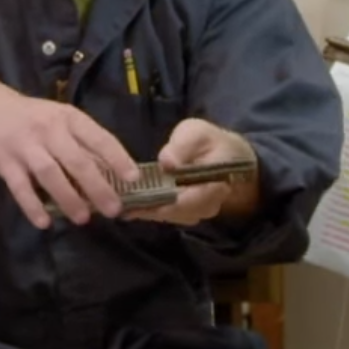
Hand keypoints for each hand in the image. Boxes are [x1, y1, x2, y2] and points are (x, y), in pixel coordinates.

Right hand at [0, 80, 139, 228]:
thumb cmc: (30, 118)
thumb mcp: (56, 119)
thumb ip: (79, 143)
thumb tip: (110, 173)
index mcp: (67, 118)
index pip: (98, 138)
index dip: (117, 158)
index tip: (133, 179)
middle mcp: (48, 129)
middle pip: (77, 160)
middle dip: (98, 187)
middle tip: (114, 210)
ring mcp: (25, 145)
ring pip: (51, 174)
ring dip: (68, 197)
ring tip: (83, 218)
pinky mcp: (3, 161)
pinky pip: (20, 187)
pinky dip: (32, 205)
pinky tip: (44, 223)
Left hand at [131, 119, 261, 227]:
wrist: (226, 155)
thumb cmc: (209, 141)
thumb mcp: (197, 133)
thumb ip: (183, 145)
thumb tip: (167, 162)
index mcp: (215, 184)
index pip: (190, 201)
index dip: (163, 203)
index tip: (138, 202)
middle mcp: (209, 205)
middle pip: (176, 212)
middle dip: (149, 208)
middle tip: (123, 203)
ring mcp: (199, 212)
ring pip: (170, 216)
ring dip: (147, 211)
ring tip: (123, 203)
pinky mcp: (189, 213)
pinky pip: (168, 214)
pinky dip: (150, 210)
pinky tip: (131, 203)